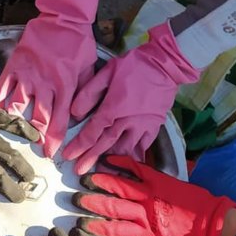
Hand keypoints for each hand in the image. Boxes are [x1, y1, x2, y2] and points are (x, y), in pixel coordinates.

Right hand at [0, 0, 102, 157]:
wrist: (63, 17)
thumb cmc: (78, 43)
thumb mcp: (89, 69)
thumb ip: (84, 94)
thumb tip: (77, 117)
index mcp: (65, 86)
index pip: (59, 121)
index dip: (53, 140)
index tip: (49, 153)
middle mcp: (45, 84)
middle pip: (37, 117)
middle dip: (35, 135)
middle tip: (33, 144)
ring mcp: (27, 75)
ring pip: (17, 105)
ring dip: (15, 121)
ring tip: (14, 131)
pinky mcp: (15, 65)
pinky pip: (2, 87)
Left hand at [62, 21, 199, 172]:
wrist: (166, 64)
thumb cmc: (135, 66)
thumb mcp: (107, 72)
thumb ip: (90, 93)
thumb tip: (75, 113)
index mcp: (114, 108)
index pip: (92, 131)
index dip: (79, 145)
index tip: (68, 156)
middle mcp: (128, 121)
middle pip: (106, 144)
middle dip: (91, 158)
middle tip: (79, 171)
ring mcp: (143, 126)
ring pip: (125, 149)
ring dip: (112, 162)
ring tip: (100, 172)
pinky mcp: (154, 127)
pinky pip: (143, 147)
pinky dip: (134, 158)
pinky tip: (126, 166)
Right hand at [74, 155, 235, 235]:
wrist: (217, 224)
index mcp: (145, 232)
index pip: (116, 230)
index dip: (97, 226)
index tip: (81, 224)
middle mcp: (145, 212)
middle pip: (114, 207)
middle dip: (93, 203)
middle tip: (75, 199)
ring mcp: (152, 194)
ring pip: (123, 187)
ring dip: (103, 183)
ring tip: (86, 179)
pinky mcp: (161, 180)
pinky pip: (139, 169)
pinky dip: (124, 163)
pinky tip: (109, 159)